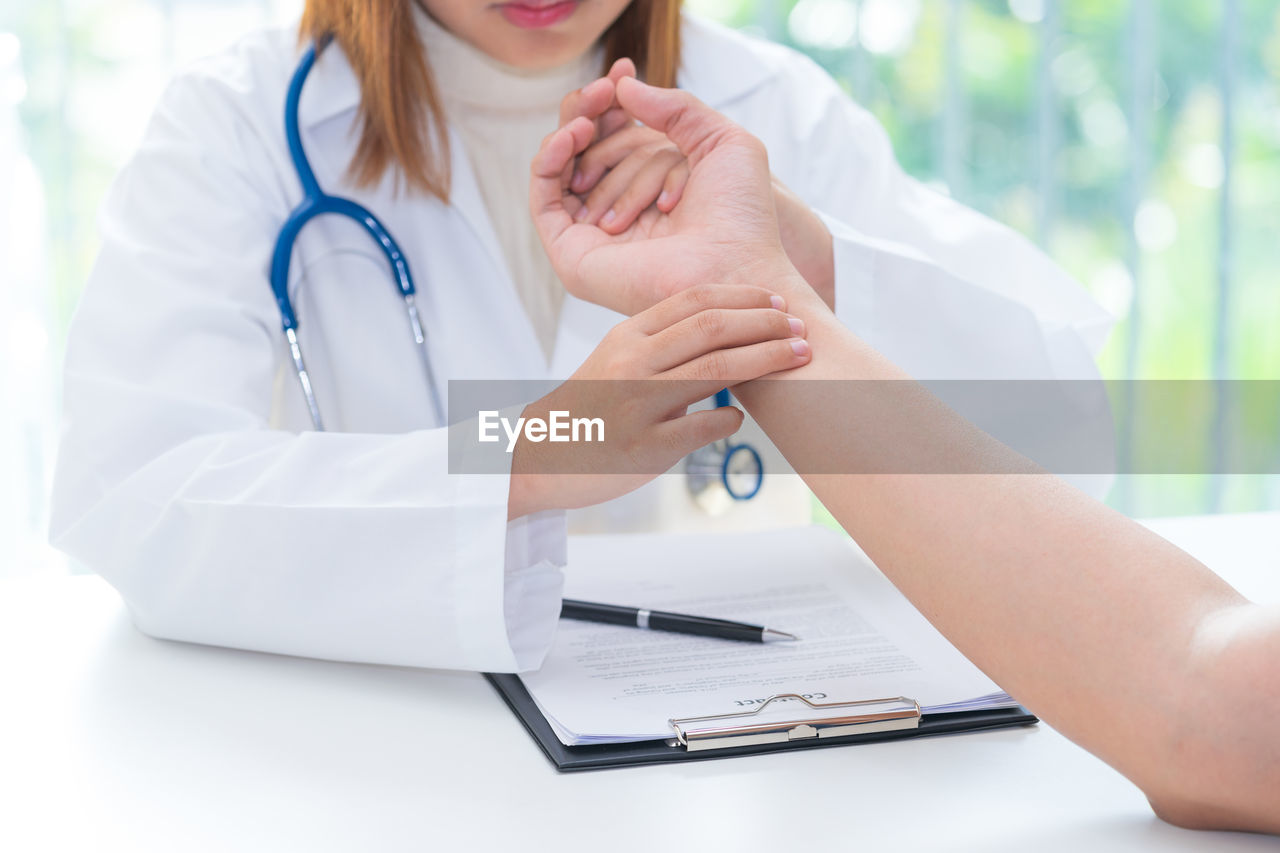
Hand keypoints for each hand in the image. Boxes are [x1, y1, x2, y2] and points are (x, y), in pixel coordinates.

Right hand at [507, 285, 810, 517]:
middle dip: (766, 324)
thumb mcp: (617, 361)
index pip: (694, 300)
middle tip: (800, 328)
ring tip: (797, 356)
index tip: (778, 300)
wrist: (541, 457)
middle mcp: (633, 364)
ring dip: (766, 359)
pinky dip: (731, 416)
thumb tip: (725, 333)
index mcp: (628, 336)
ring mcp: (638, 405)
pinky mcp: (645, 447)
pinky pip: (703, 427)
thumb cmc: (590, 409)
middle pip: (712, 328)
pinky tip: (743, 415)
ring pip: (715, 370)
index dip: (743, 296)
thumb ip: (662, 344)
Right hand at [563, 111, 834, 306]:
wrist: (736, 263)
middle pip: (581, 150)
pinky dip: (550, 158)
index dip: (609, 104)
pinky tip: (575, 135)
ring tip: (593, 115)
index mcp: (650, 193)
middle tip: (605, 88)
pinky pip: (544, 198)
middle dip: (588, 110)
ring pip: (562, 168)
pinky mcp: (571, 254)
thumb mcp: (720, 141)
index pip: (612, 140)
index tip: (622, 70)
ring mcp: (592, 236)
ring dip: (570, 129)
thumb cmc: (741, 216)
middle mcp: (618, 214)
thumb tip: (623, 86)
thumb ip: (677, 107)